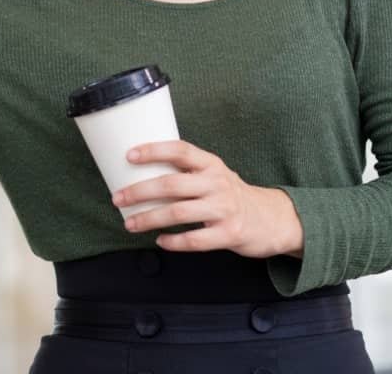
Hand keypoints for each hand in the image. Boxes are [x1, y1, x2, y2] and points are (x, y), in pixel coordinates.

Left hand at [112, 139, 303, 258]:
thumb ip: (187, 172)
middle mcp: (217, 182)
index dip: (153, 150)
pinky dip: (173, 242)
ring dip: (149, 219)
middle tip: (118, 198)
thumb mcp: (214, 174)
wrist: (273, 219)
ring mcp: (224, 208)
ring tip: (130, 224)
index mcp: (211, 164)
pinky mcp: (229, 233)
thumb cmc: (232, 195)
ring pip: (177, 213)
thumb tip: (141, 171)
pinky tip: (160, 241)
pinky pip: (194, 240)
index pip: (180, 150)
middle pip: (171, 185)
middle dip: (139, 192)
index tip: (129, 155)